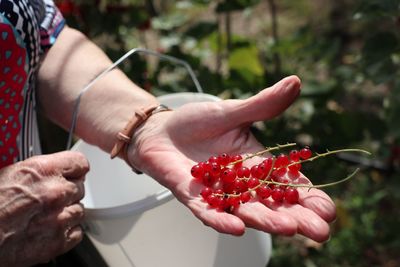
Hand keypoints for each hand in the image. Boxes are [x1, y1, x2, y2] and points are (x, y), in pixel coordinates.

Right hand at [0, 151, 88, 266]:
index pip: (80, 163)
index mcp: (42, 171)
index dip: (75, 169)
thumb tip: (51, 172)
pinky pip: (76, 233)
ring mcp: (59, 218)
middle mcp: (55, 192)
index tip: (73, 173)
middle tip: (50, 198)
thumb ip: (39, 171)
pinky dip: (67, 232)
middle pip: (80, 188)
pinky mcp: (58, 241)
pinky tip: (49, 230)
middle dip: (67, 192)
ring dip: (67, 212)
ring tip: (45, 216)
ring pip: (79, 210)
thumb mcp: (9, 174)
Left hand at [129, 75, 335, 241]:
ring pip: (244, 210)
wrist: (160, 131)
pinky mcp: (192, 195)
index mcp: (256, 164)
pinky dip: (220, 219)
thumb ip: (262, 105)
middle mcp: (241, 184)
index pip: (288, 184)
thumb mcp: (232, 111)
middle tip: (320, 232)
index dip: (308, 196)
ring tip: (287, 228)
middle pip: (272, 205)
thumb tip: (295, 81)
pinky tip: (236, 228)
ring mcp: (216, 192)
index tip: (329, 210)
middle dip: (296, 218)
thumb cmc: (196, 122)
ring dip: (265, 221)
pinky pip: (207, 211)